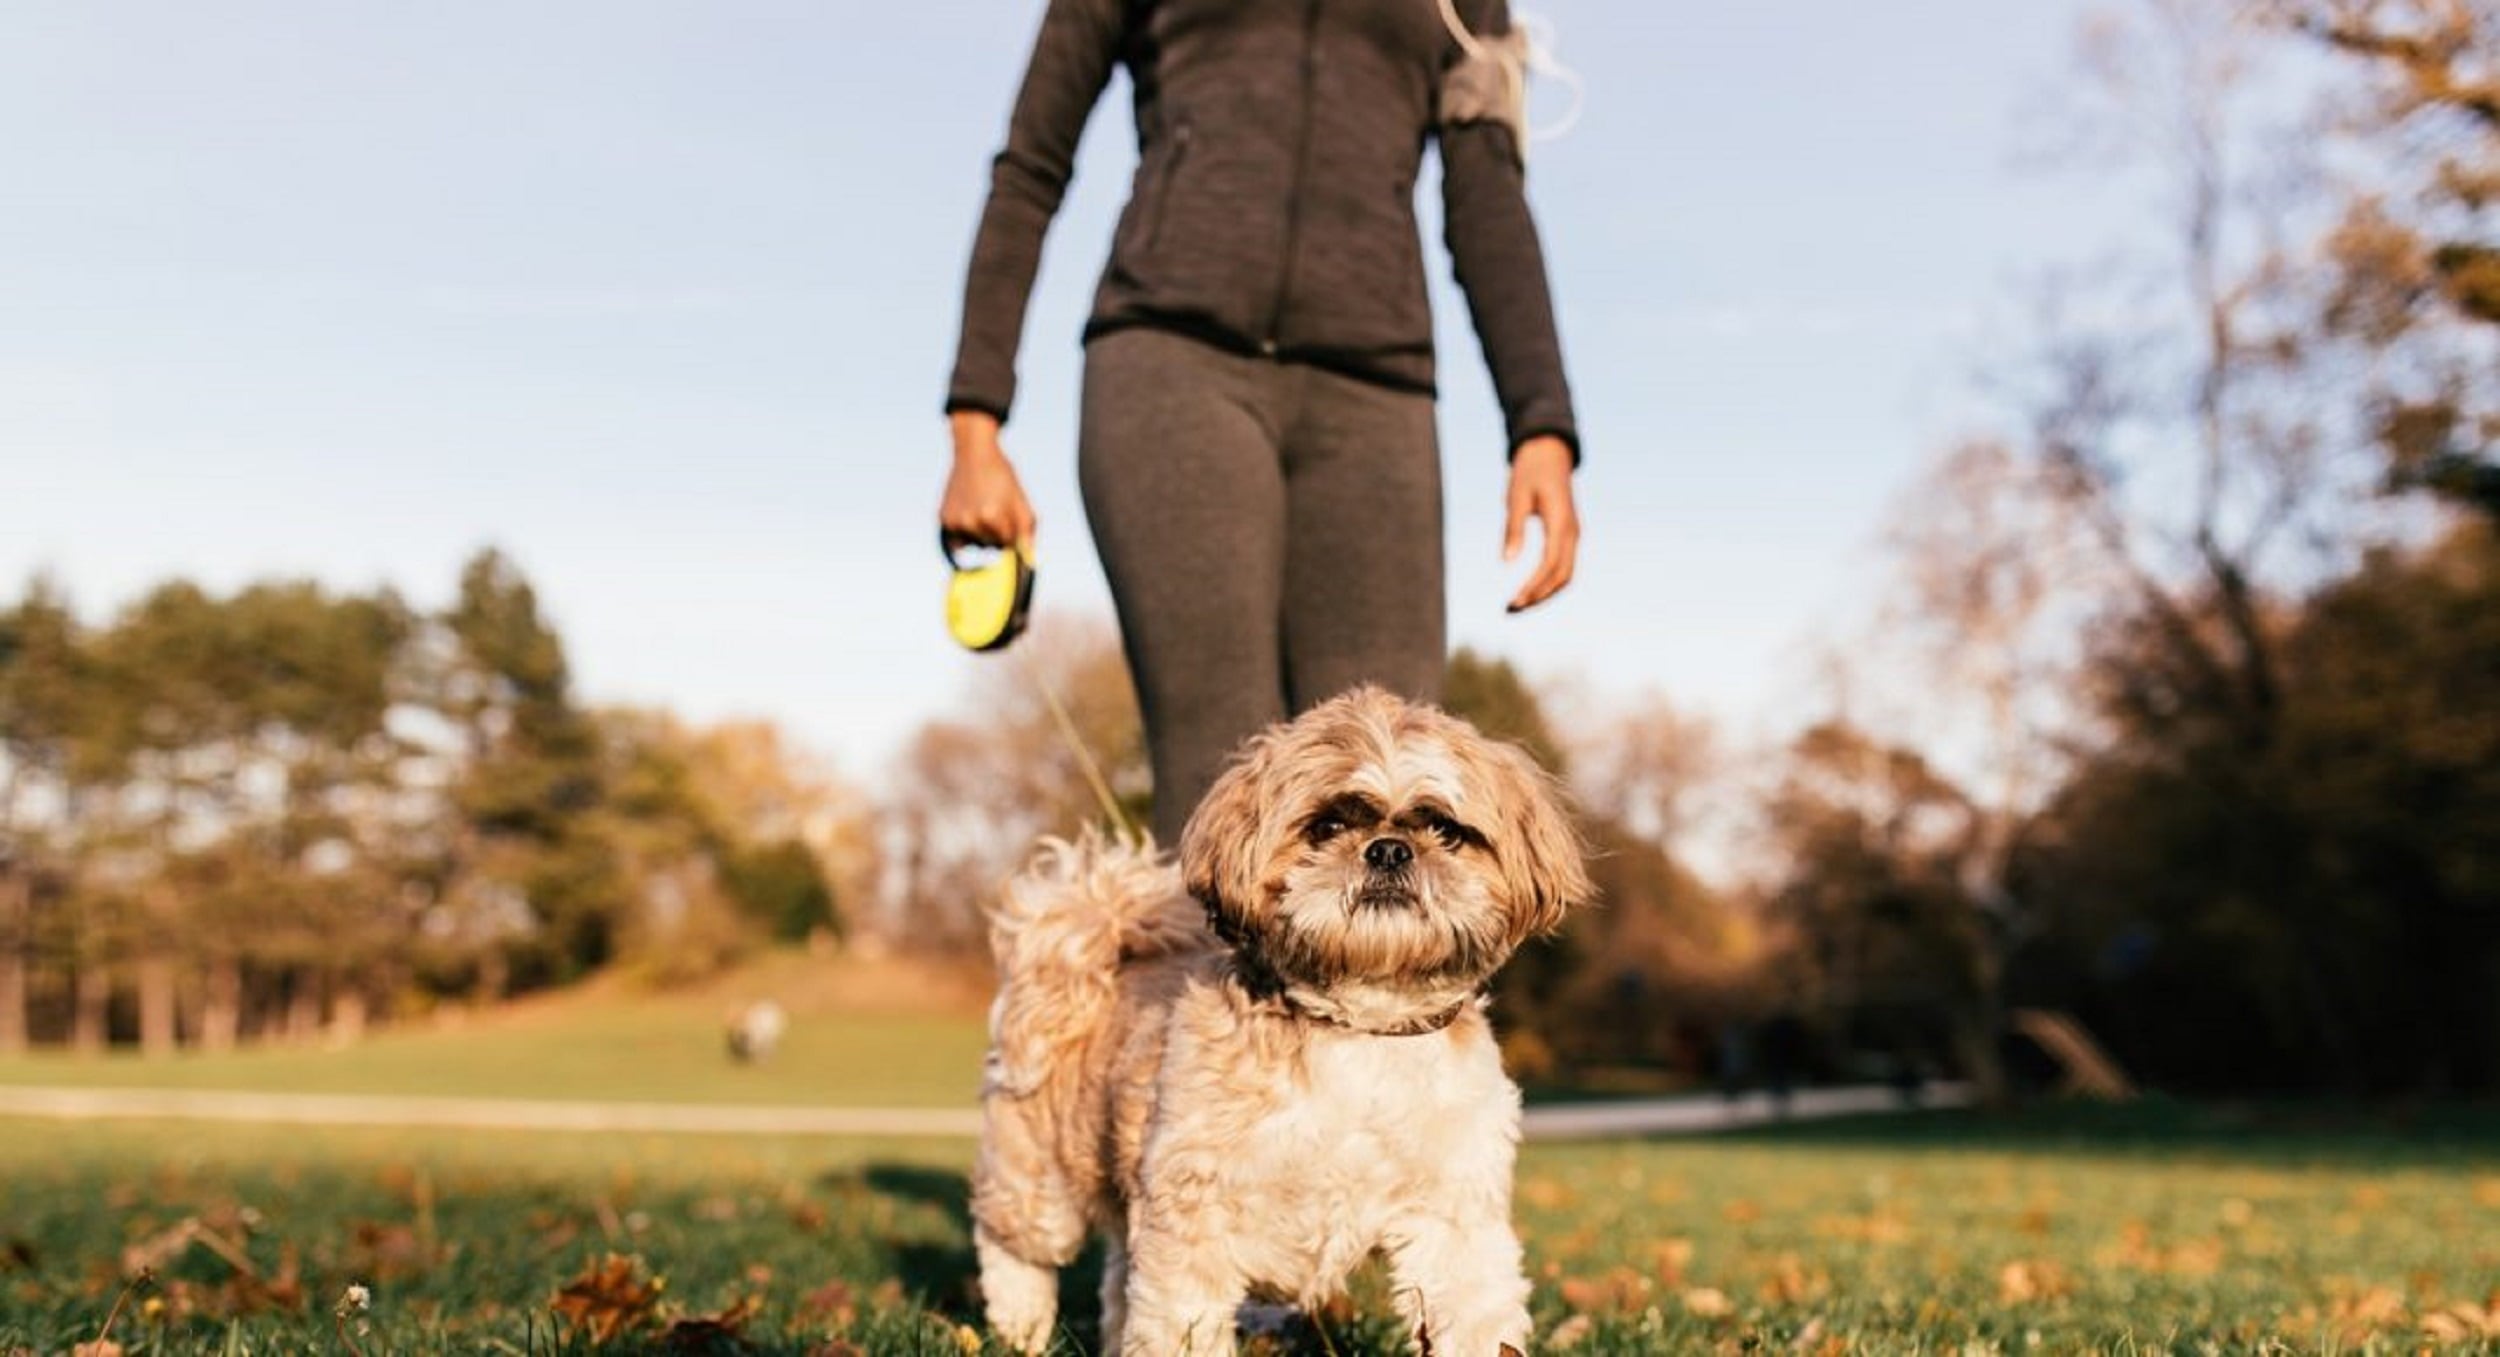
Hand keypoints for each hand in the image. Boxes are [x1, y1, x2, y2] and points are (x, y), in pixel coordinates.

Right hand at [940, 411, 1036, 554]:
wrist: (974, 453)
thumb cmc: (1002, 477)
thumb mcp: (1020, 500)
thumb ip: (1027, 531)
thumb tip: (1028, 560)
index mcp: (991, 515)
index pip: (1008, 543)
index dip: (1012, 530)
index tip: (1009, 513)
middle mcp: (969, 520)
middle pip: (991, 546)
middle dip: (998, 534)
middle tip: (996, 508)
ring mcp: (954, 521)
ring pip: (974, 545)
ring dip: (981, 535)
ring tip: (982, 509)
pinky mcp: (943, 519)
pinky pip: (958, 540)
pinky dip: (966, 532)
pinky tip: (969, 513)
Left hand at [1501, 435, 1579, 612]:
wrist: (1549, 452)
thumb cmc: (1529, 471)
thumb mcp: (1516, 497)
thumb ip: (1513, 528)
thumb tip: (1506, 562)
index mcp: (1562, 523)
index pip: (1551, 566)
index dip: (1534, 588)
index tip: (1513, 602)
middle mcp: (1573, 532)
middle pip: (1562, 577)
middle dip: (1539, 597)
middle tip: (1510, 610)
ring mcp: (1574, 534)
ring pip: (1566, 575)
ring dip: (1544, 593)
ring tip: (1518, 605)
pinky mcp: (1568, 534)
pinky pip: (1563, 565)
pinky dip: (1548, 582)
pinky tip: (1529, 589)